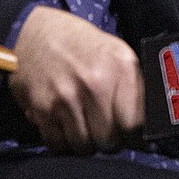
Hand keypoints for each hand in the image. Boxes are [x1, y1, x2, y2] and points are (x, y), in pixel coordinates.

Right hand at [9, 5, 142, 153]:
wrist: (34, 31)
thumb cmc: (77, 43)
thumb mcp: (114, 52)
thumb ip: (131, 86)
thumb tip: (144, 125)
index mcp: (121, 66)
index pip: (135, 123)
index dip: (133, 135)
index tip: (129, 136)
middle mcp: (96, 82)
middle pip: (110, 140)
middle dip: (108, 140)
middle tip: (103, 129)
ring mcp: (67, 97)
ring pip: (84, 147)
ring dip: (84, 142)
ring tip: (82, 124)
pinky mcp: (42, 108)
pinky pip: (58, 144)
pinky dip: (61, 141)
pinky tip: (63, 124)